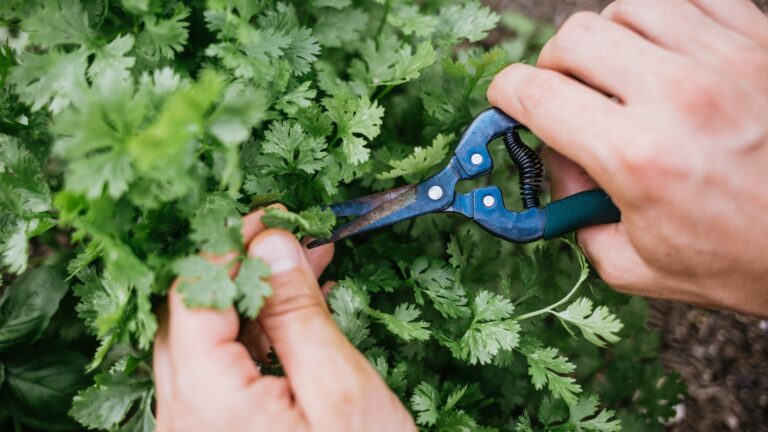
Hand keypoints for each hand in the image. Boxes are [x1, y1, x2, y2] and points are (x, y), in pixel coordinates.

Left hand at [153, 207, 415, 431]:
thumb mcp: (341, 391)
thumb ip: (298, 314)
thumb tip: (273, 241)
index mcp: (207, 401)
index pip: (193, 293)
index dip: (228, 244)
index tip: (273, 216)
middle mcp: (184, 415)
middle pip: (191, 313)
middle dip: (242, 264)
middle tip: (293, 235)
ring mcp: (195, 428)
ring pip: (207, 338)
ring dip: (253, 296)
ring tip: (306, 265)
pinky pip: (222, 368)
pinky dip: (256, 333)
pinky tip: (296, 314)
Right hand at [488, 0, 767, 315]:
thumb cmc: (743, 260)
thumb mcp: (634, 265)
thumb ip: (574, 216)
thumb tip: (557, 165)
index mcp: (637, 158)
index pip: (536, 94)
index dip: (504, 95)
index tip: (507, 102)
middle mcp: (677, 97)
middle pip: (574, 38)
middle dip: (553, 66)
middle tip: (567, 96)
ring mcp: (724, 60)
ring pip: (628, 8)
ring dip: (609, 39)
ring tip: (621, 73)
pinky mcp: (760, 41)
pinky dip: (664, 19)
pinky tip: (666, 53)